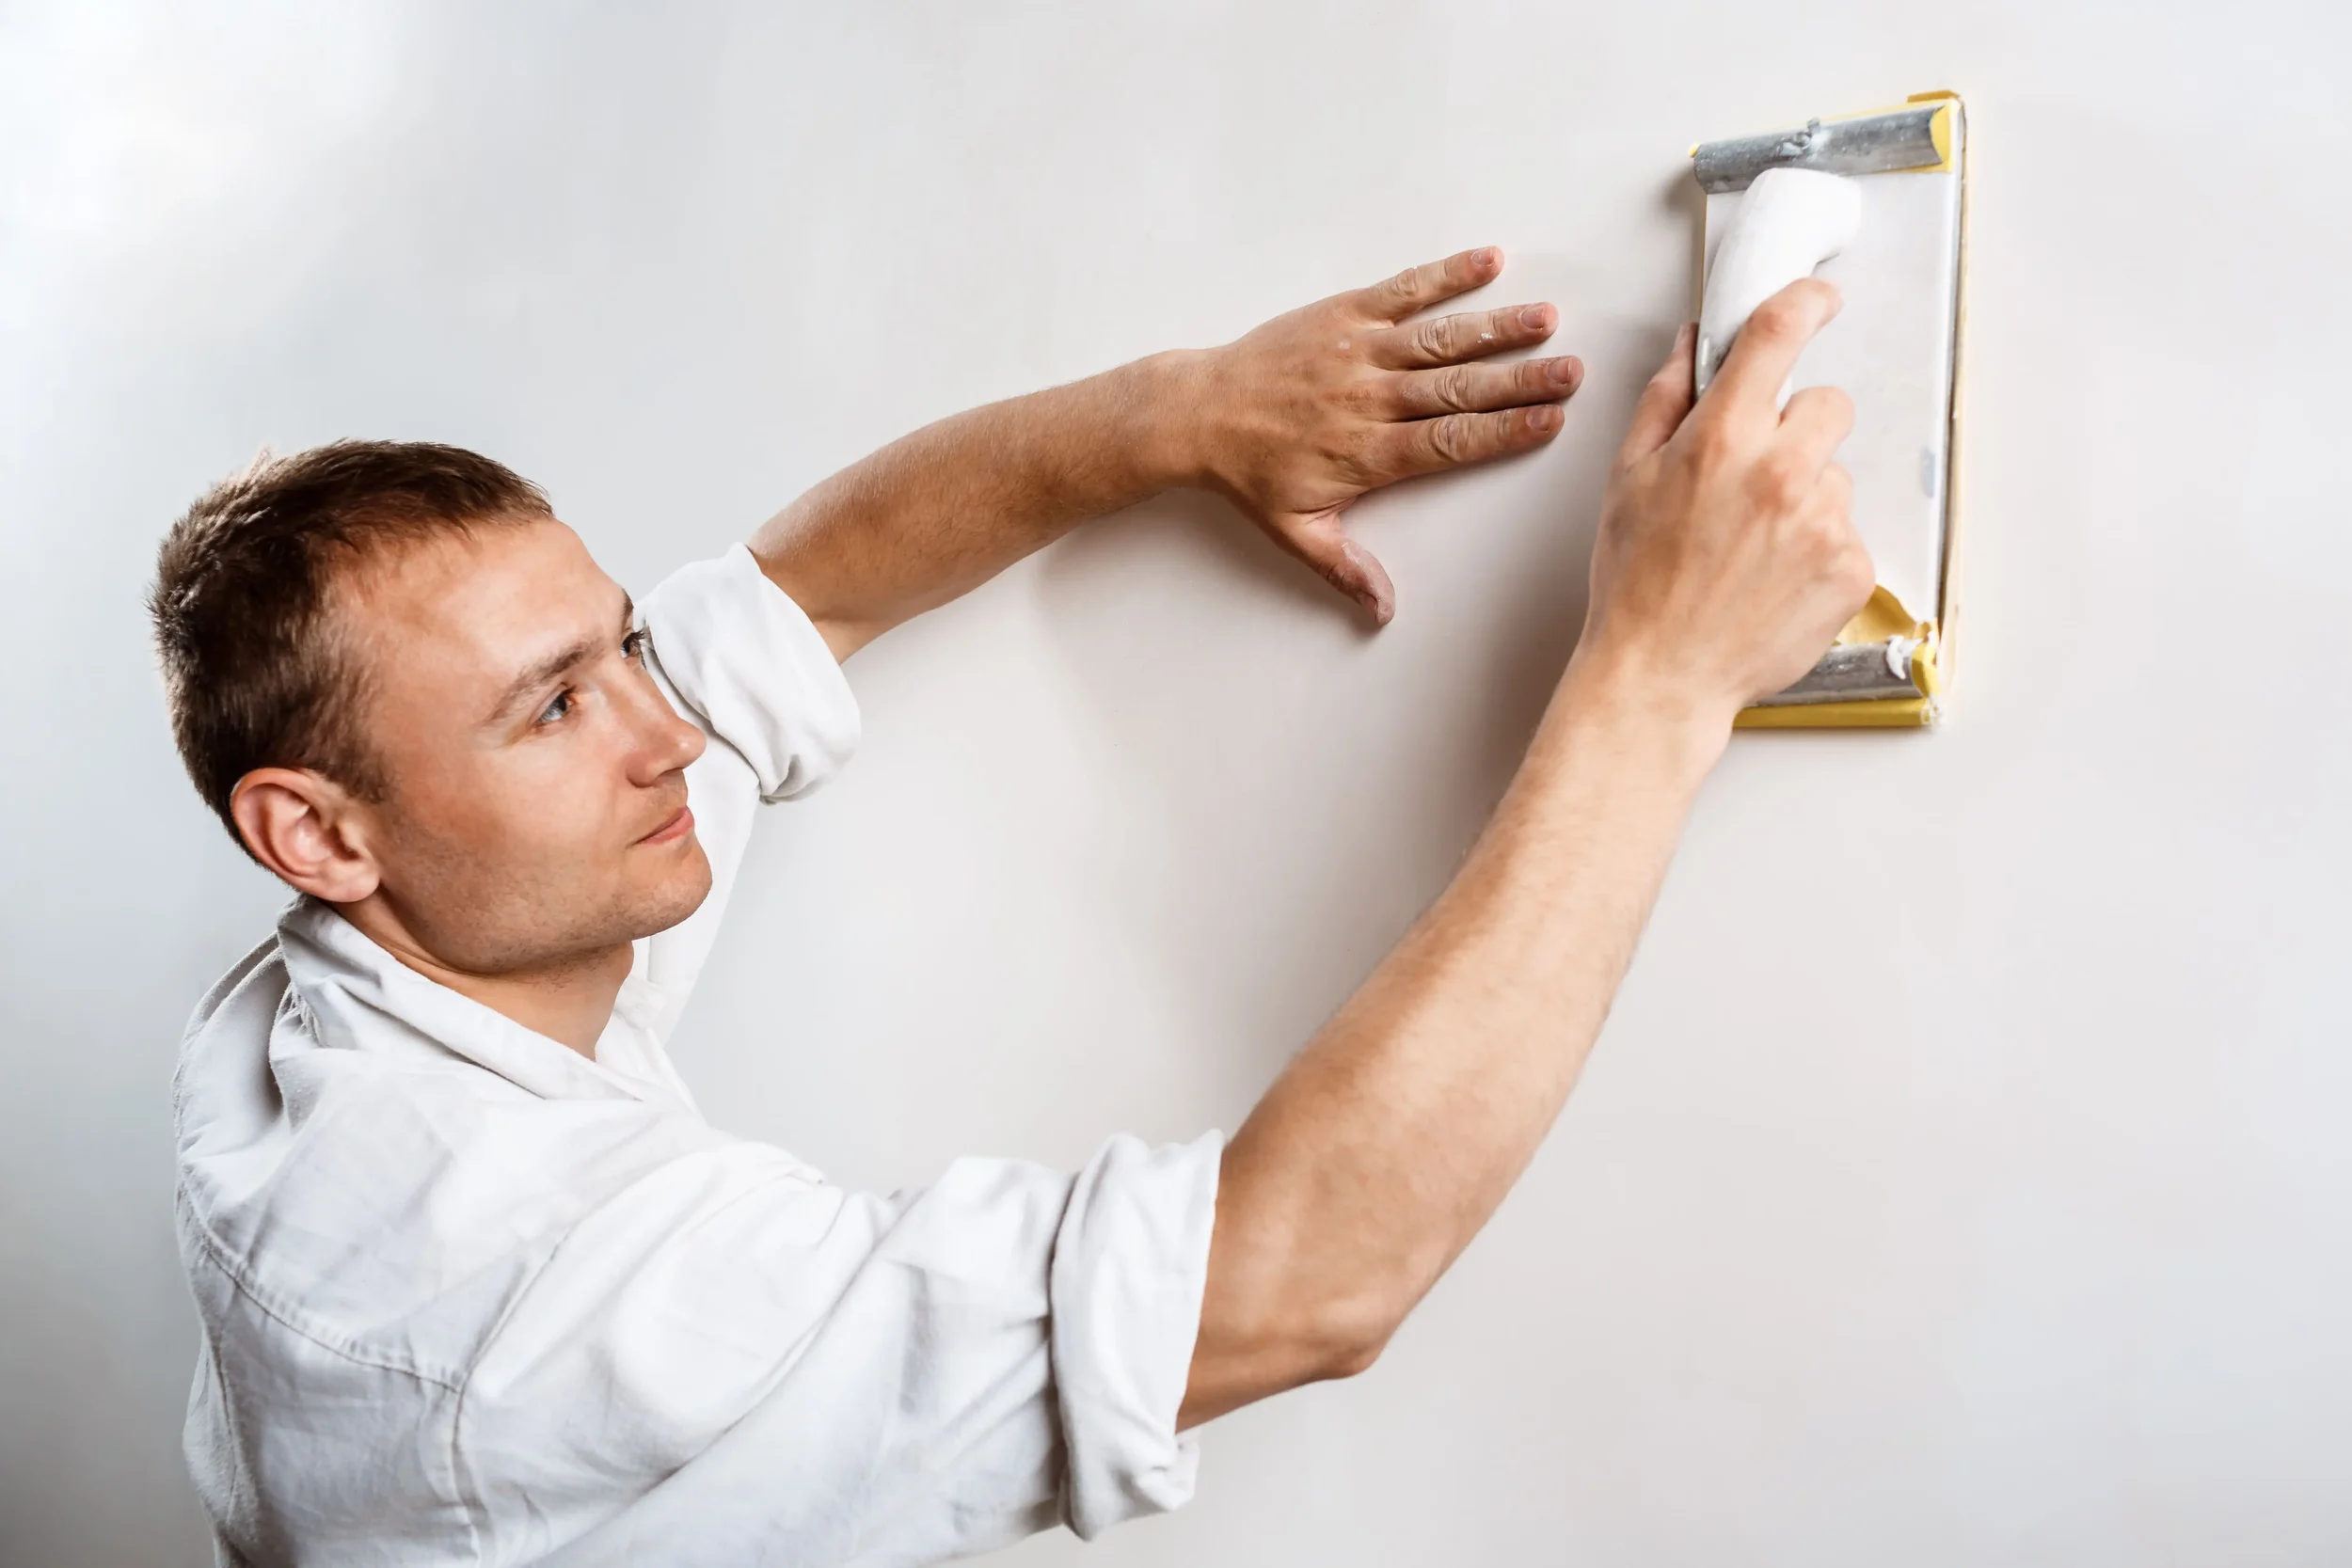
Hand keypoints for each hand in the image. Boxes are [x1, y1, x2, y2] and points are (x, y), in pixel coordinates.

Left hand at [1178, 247, 1582, 624]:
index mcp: (1367, 453)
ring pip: (1439, 339)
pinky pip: (1402, 291)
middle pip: (1458, 389)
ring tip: (1544, 319)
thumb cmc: (1248, 474)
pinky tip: (1489, 263)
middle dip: (1519, 381)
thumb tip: (1384, 611)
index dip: (1504, 431)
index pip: (1451, 442)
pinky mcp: (1342, 314)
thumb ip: (1345, 568)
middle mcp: (1369, 398)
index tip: (1551, 421)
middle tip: (1570, 372)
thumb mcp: (1294, 532)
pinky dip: (1446, 276)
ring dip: (1496, 327)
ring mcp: (1357, 350)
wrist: (1197, 413)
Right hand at [1576, 279, 1873, 722]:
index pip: (1779, 334)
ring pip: (1836, 475)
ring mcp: (1824, 521)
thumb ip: (1664, 402)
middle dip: (1799, 428)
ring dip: (1806, 497)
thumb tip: (1693, 349)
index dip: (1806, 302)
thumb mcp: (1628, 480)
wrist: (1663, 675)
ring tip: (1754, 546)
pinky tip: (1775, 578)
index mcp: (1722, 438)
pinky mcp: (1852, 567)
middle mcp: (1781, 471)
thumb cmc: (1637, 585)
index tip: (1819, 300)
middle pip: (1828, 404)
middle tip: (1757, 476)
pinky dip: (1819, 551)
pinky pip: (1848, 533)